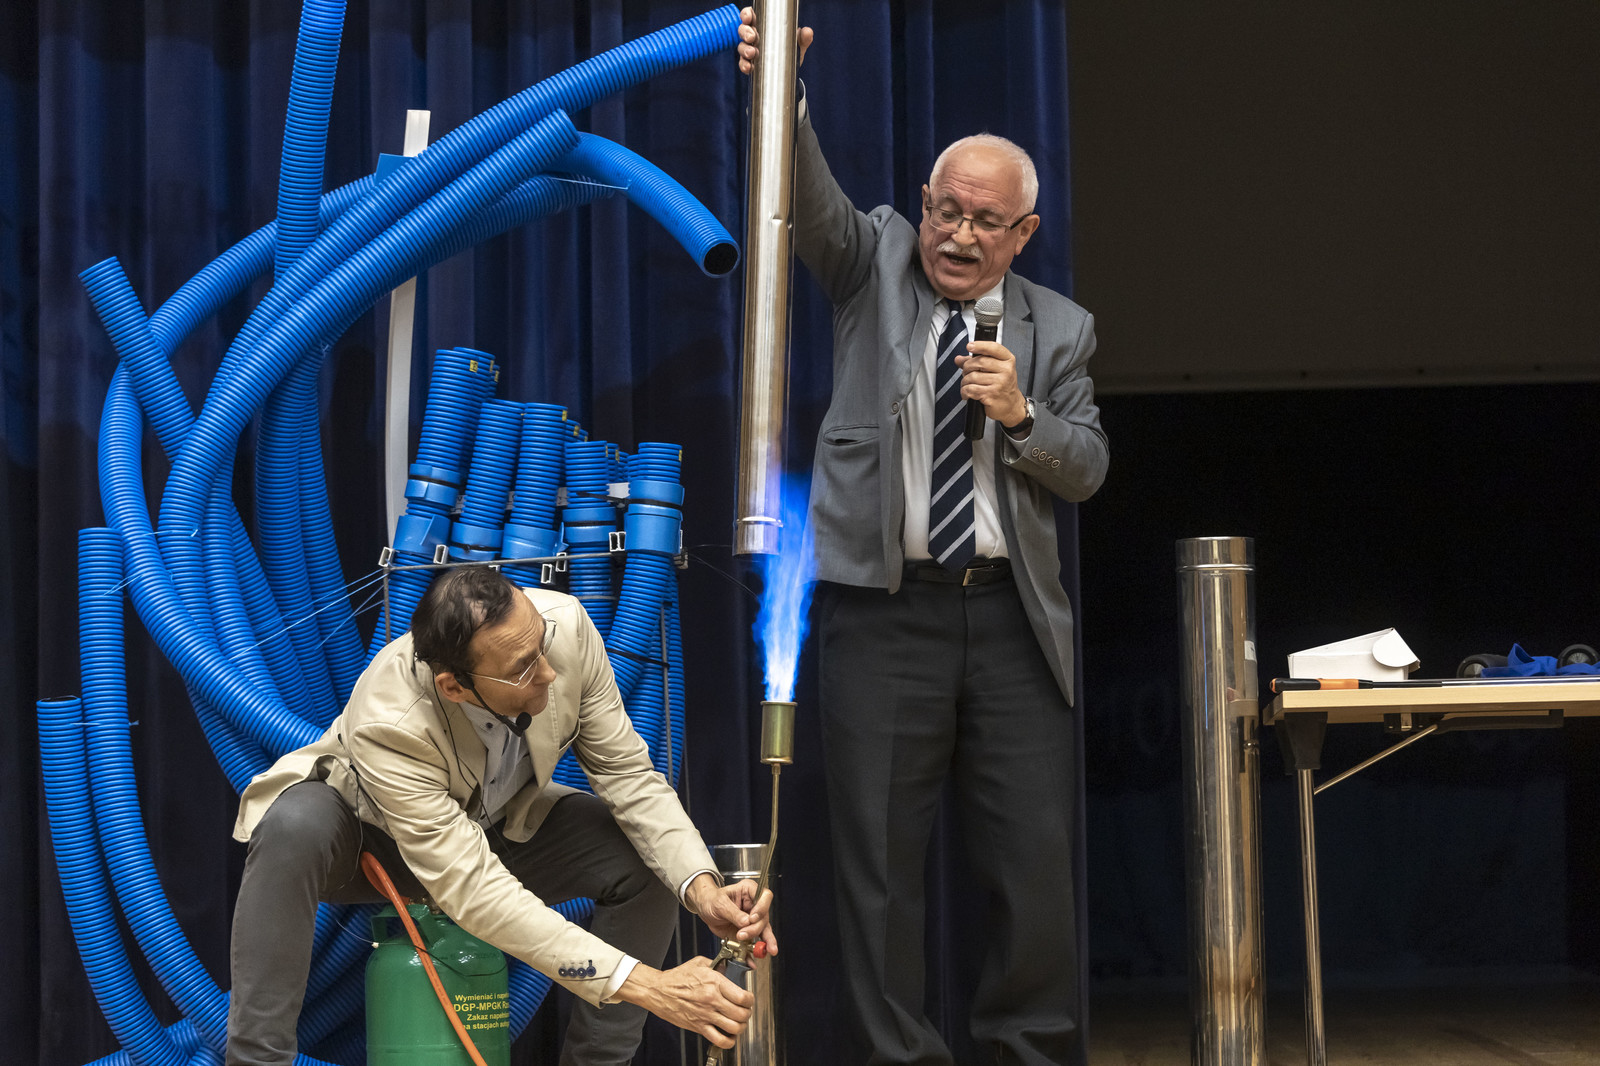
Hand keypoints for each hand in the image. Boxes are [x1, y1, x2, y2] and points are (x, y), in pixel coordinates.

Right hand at [616, 956, 753, 1049]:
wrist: (658, 991)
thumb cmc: (676, 978)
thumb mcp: (700, 963)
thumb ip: (718, 965)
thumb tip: (730, 968)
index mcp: (714, 983)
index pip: (743, 997)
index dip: (750, 1000)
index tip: (748, 999)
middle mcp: (712, 1000)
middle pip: (741, 1014)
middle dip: (747, 1014)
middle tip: (745, 1011)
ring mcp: (705, 1015)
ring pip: (734, 1028)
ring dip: (740, 1027)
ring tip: (738, 1023)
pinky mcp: (698, 1026)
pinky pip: (719, 1040)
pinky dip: (729, 1041)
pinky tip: (729, 1035)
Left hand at [687, 874, 778, 956]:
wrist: (705, 909)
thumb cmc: (711, 899)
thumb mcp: (719, 903)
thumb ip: (733, 913)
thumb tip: (746, 922)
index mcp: (749, 891)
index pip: (765, 896)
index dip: (762, 908)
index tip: (752, 918)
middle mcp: (754, 904)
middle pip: (764, 917)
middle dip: (755, 928)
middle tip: (742, 934)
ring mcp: (752, 919)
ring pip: (764, 930)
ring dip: (764, 942)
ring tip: (763, 951)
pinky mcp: (748, 932)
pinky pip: (754, 941)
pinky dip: (754, 951)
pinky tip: (755, 958)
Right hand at [737, 6, 814, 75]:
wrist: (789, 71)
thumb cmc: (789, 50)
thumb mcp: (797, 43)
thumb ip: (803, 38)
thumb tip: (807, 32)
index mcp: (762, 25)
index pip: (750, 16)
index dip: (746, 15)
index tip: (748, 18)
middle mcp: (753, 36)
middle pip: (742, 30)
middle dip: (745, 32)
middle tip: (752, 37)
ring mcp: (750, 50)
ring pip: (741, 47)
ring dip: (745, 49)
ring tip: (752, 53)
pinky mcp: (750, 64)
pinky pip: (743, 64)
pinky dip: (744, 65)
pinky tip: (749, 67)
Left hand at [956, 341, 1028, 426]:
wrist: (1011, 405)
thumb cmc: (1002, 386)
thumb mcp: (994, 370)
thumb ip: (976, 362)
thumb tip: (958, 359)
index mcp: (1008, 360)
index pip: (994, 348)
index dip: (980, 345)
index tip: (969, 346)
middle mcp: (1006, 370)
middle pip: (979, 362)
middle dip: (967, 367)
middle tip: (966, 373)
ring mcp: (1000, 383)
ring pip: (972, 376)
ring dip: (964, 381)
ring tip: (967, 385)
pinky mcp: (992, 395)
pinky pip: (971, 389)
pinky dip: (965, 391)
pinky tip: (967, 393)